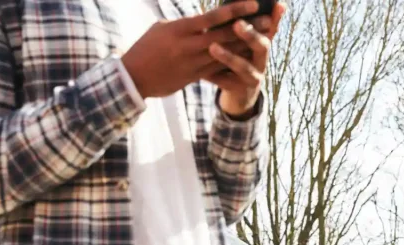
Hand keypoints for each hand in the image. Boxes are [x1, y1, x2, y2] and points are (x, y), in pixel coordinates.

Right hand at [120, 1, 267, 98]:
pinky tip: (248, 58)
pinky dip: (234, 63)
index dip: (234, 10)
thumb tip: (203, 18)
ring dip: (246, 45)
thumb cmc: (146, 47)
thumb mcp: (162, 28)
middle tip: (268, 21)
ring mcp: (193, 63)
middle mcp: (188, 46)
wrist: (134, 78)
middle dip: (248, 28)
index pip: (212, 17)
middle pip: (225, 36)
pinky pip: (219, 69)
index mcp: (179, 29)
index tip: (252, 3)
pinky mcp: (194, 77)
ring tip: (264, 38)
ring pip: (226, 53)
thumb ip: (186, 24)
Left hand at [207, 2, 286, 116]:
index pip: (271, 28)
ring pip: (243, 67)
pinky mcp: (240, 91)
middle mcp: (262, 61)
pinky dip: (214, 76)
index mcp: (264, 45)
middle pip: (262, 47)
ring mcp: (253, 78)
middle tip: (237, 24)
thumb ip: (252, 25)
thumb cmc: (241, 59)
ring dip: (229, 57)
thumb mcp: (248, 43)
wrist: (240, 95)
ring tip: (213, 47)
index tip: (263, 6)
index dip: (273, 18)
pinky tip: (201, 71)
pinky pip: (226, 82)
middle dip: (250, 35)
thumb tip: (274, 3)